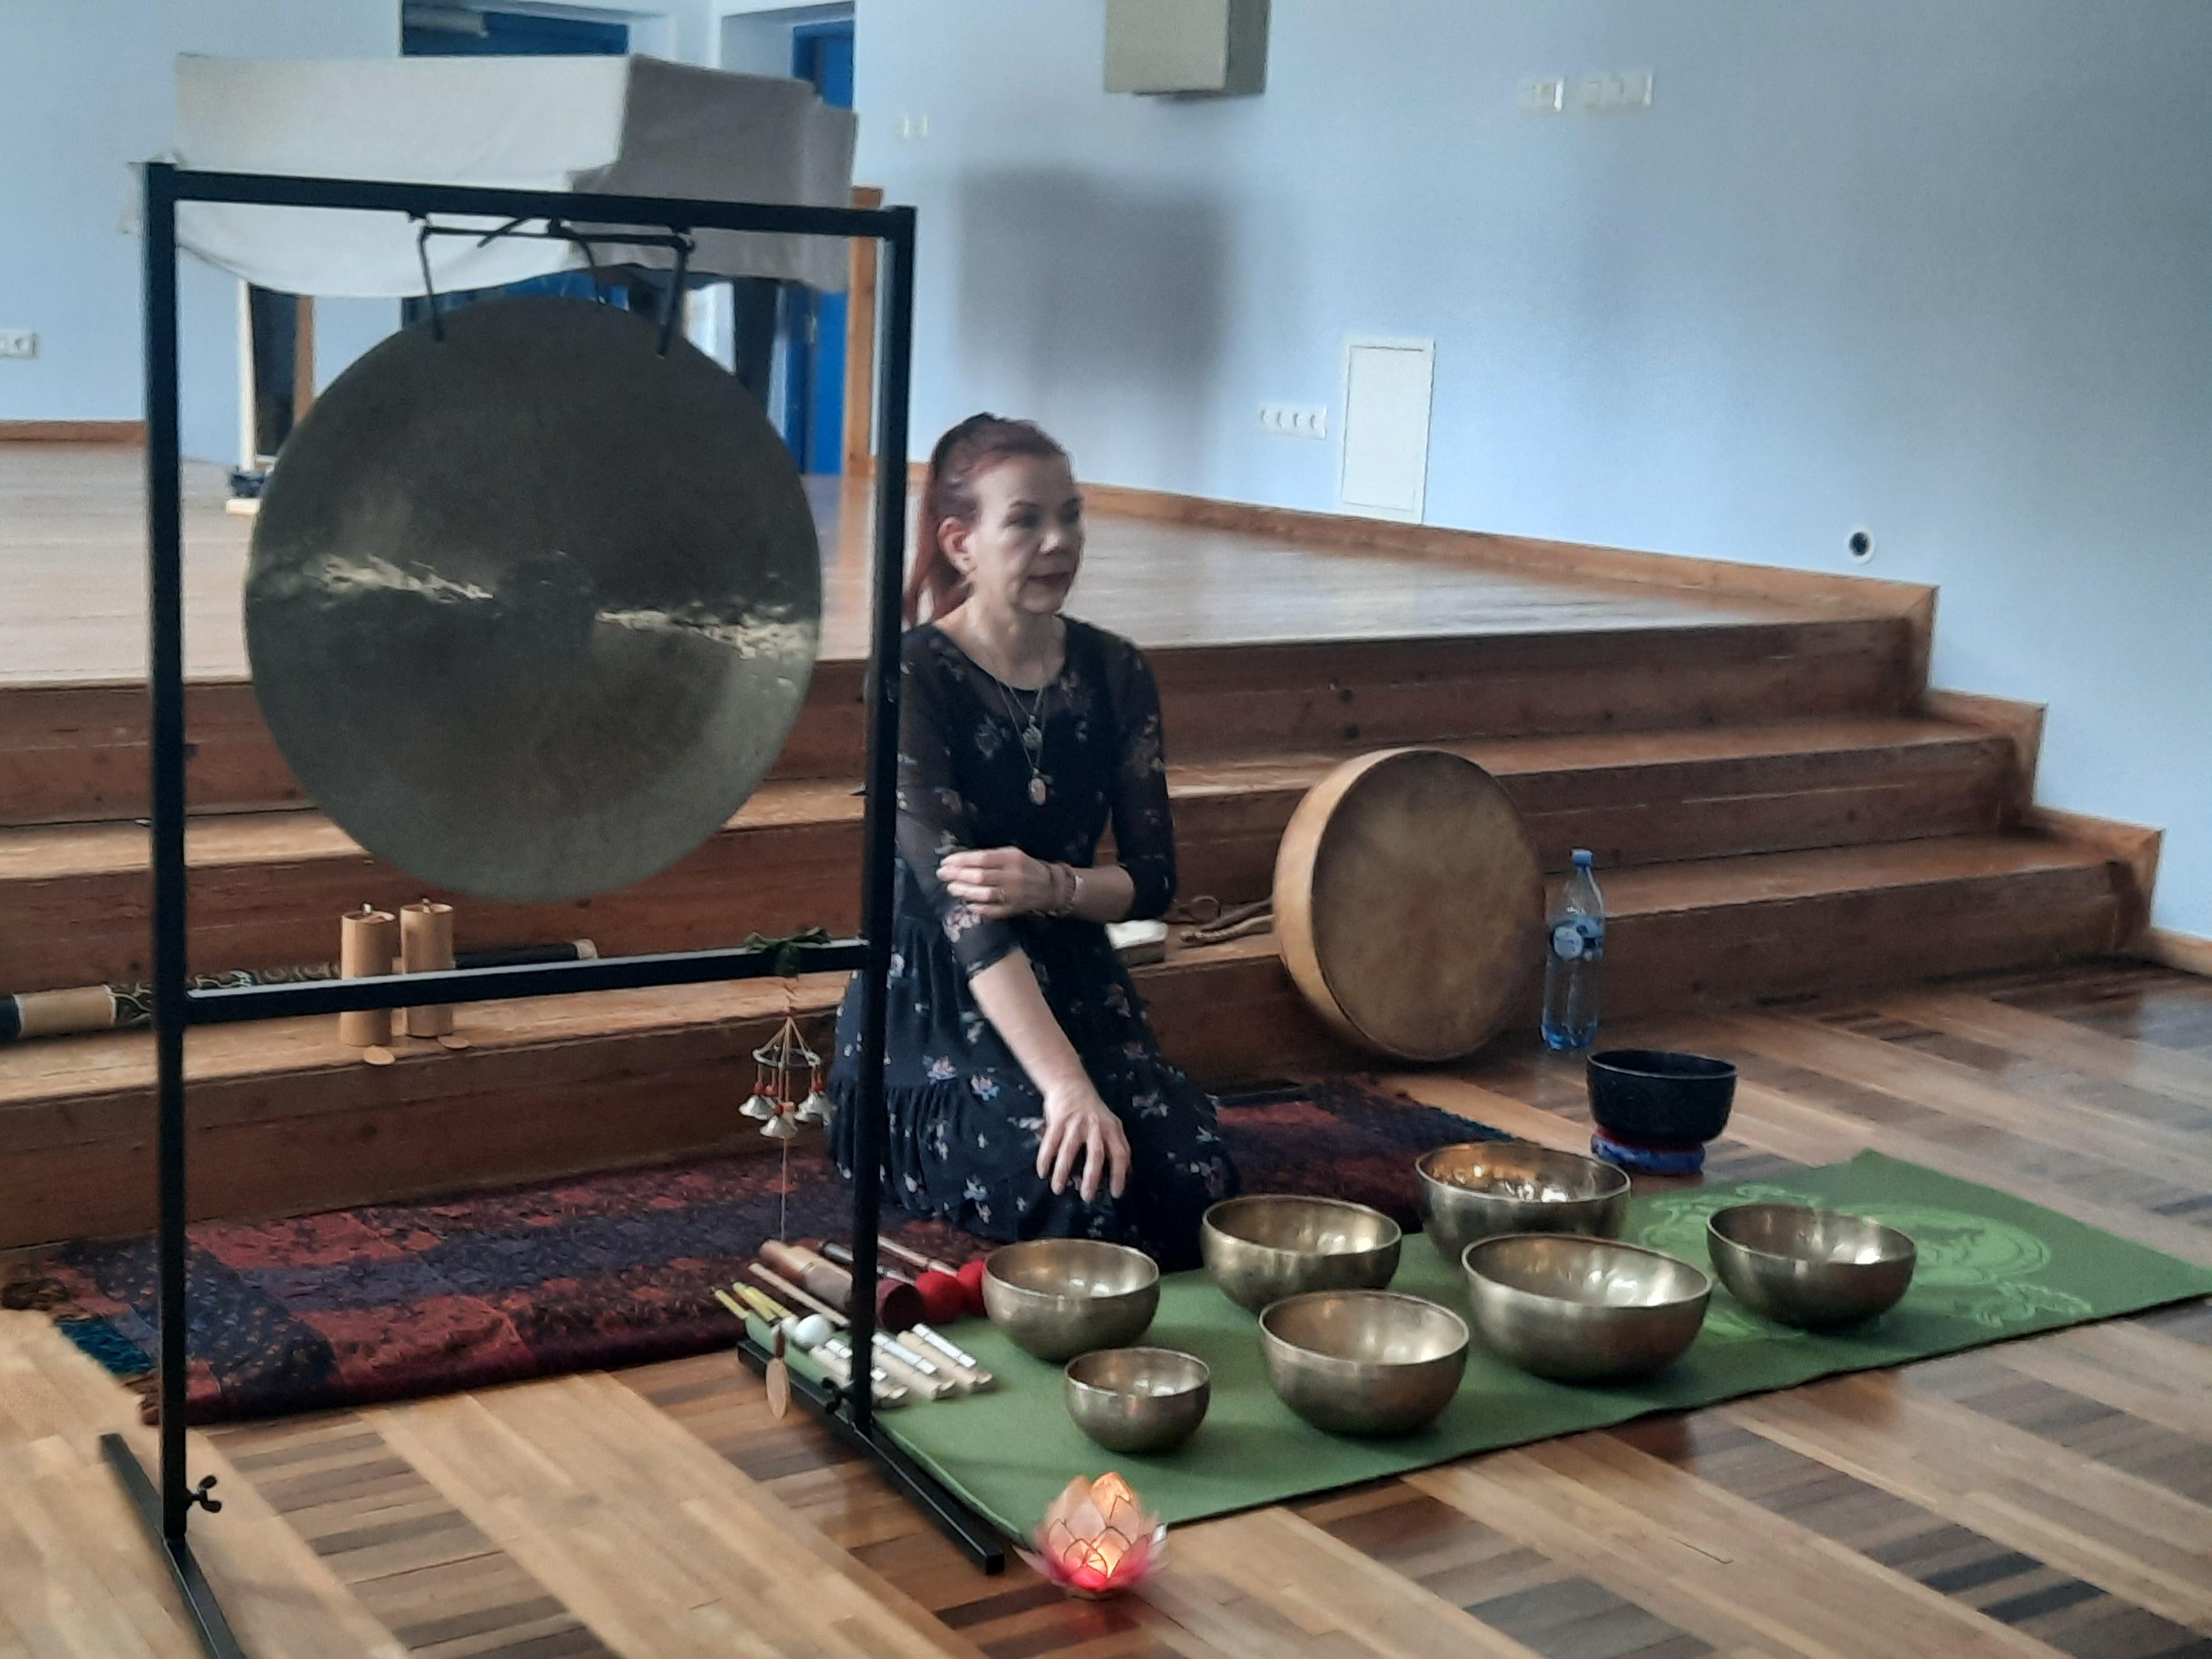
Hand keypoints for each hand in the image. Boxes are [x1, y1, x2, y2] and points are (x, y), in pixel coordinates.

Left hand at [938, 847, 1057, 920]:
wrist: (1049, 886)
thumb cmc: (1024, 867)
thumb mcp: (1011, 854)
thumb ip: (989, 857)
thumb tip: (960, 861)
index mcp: (1011, 858)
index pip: (982, 859)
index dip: (961, 861)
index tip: (946, 862)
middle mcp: (1013, 876)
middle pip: (980, 876)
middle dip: (958, 875)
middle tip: (942, 875)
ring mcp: (1014, 894)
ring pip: (985, 894)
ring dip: (965, 891)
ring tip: (951, 888)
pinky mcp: (1014, 909)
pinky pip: (993, 910)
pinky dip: (979, 908)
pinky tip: (967, 904)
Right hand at [1037, 1083, 1131, 1203]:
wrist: (1071, 1084)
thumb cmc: (1094, 1110)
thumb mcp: (1112, 1124)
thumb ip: (1118, 1145)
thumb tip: (1127, 1171)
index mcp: (1112, 1128)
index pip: (1120, 1153)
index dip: (1120, 1174)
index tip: (1115, 1192)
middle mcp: (1095, 1126)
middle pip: (1096, 1155)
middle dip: (1092, 1178)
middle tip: (1087, 1197)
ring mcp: (1075, 1123)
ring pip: (1069, 1150)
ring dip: (1062, 1172)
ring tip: (1058, 1189)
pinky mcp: (1058, 1120)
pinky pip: (1050, 1142)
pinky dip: (1045, 1158)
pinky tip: (1042, 1172)